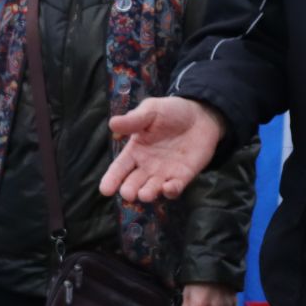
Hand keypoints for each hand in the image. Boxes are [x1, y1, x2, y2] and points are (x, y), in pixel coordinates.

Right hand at [100, 98, 224, 202]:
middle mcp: (147, 166)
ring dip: (148, 194)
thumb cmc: (171, 111)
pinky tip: (168, 187)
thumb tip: (112, 123)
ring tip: (144, 195)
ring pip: (153, 189)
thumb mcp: (150, 111)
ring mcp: (164, 173)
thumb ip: (133, 120)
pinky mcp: (183, 177)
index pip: (119, 168)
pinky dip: (171, 191)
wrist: (200, 115)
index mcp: (135, 151)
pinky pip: (175, 188)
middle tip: (128, 194)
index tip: (105, 190)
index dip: (111, 179)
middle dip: (129, 190)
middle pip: (134, 183)